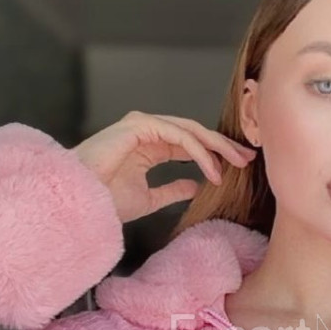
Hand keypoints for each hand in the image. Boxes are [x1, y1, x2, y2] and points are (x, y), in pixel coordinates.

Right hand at [70, 111, 256, 223]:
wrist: (82, 204)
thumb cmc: (105, 202)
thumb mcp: (150, 198)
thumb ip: (173, 189)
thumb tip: (196, 186)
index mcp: (149, 144)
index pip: (190, 143)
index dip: (216, 153)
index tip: (238, 166)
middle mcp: (146, 130)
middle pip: (194, 133)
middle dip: (223, 144)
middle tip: (247, 157)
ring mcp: (142, 125)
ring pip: (189, 130)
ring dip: (216, 147)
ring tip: (235, 164)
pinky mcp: (139, 125)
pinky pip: (178, 135)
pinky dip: (199, 153)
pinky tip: (212, 170)